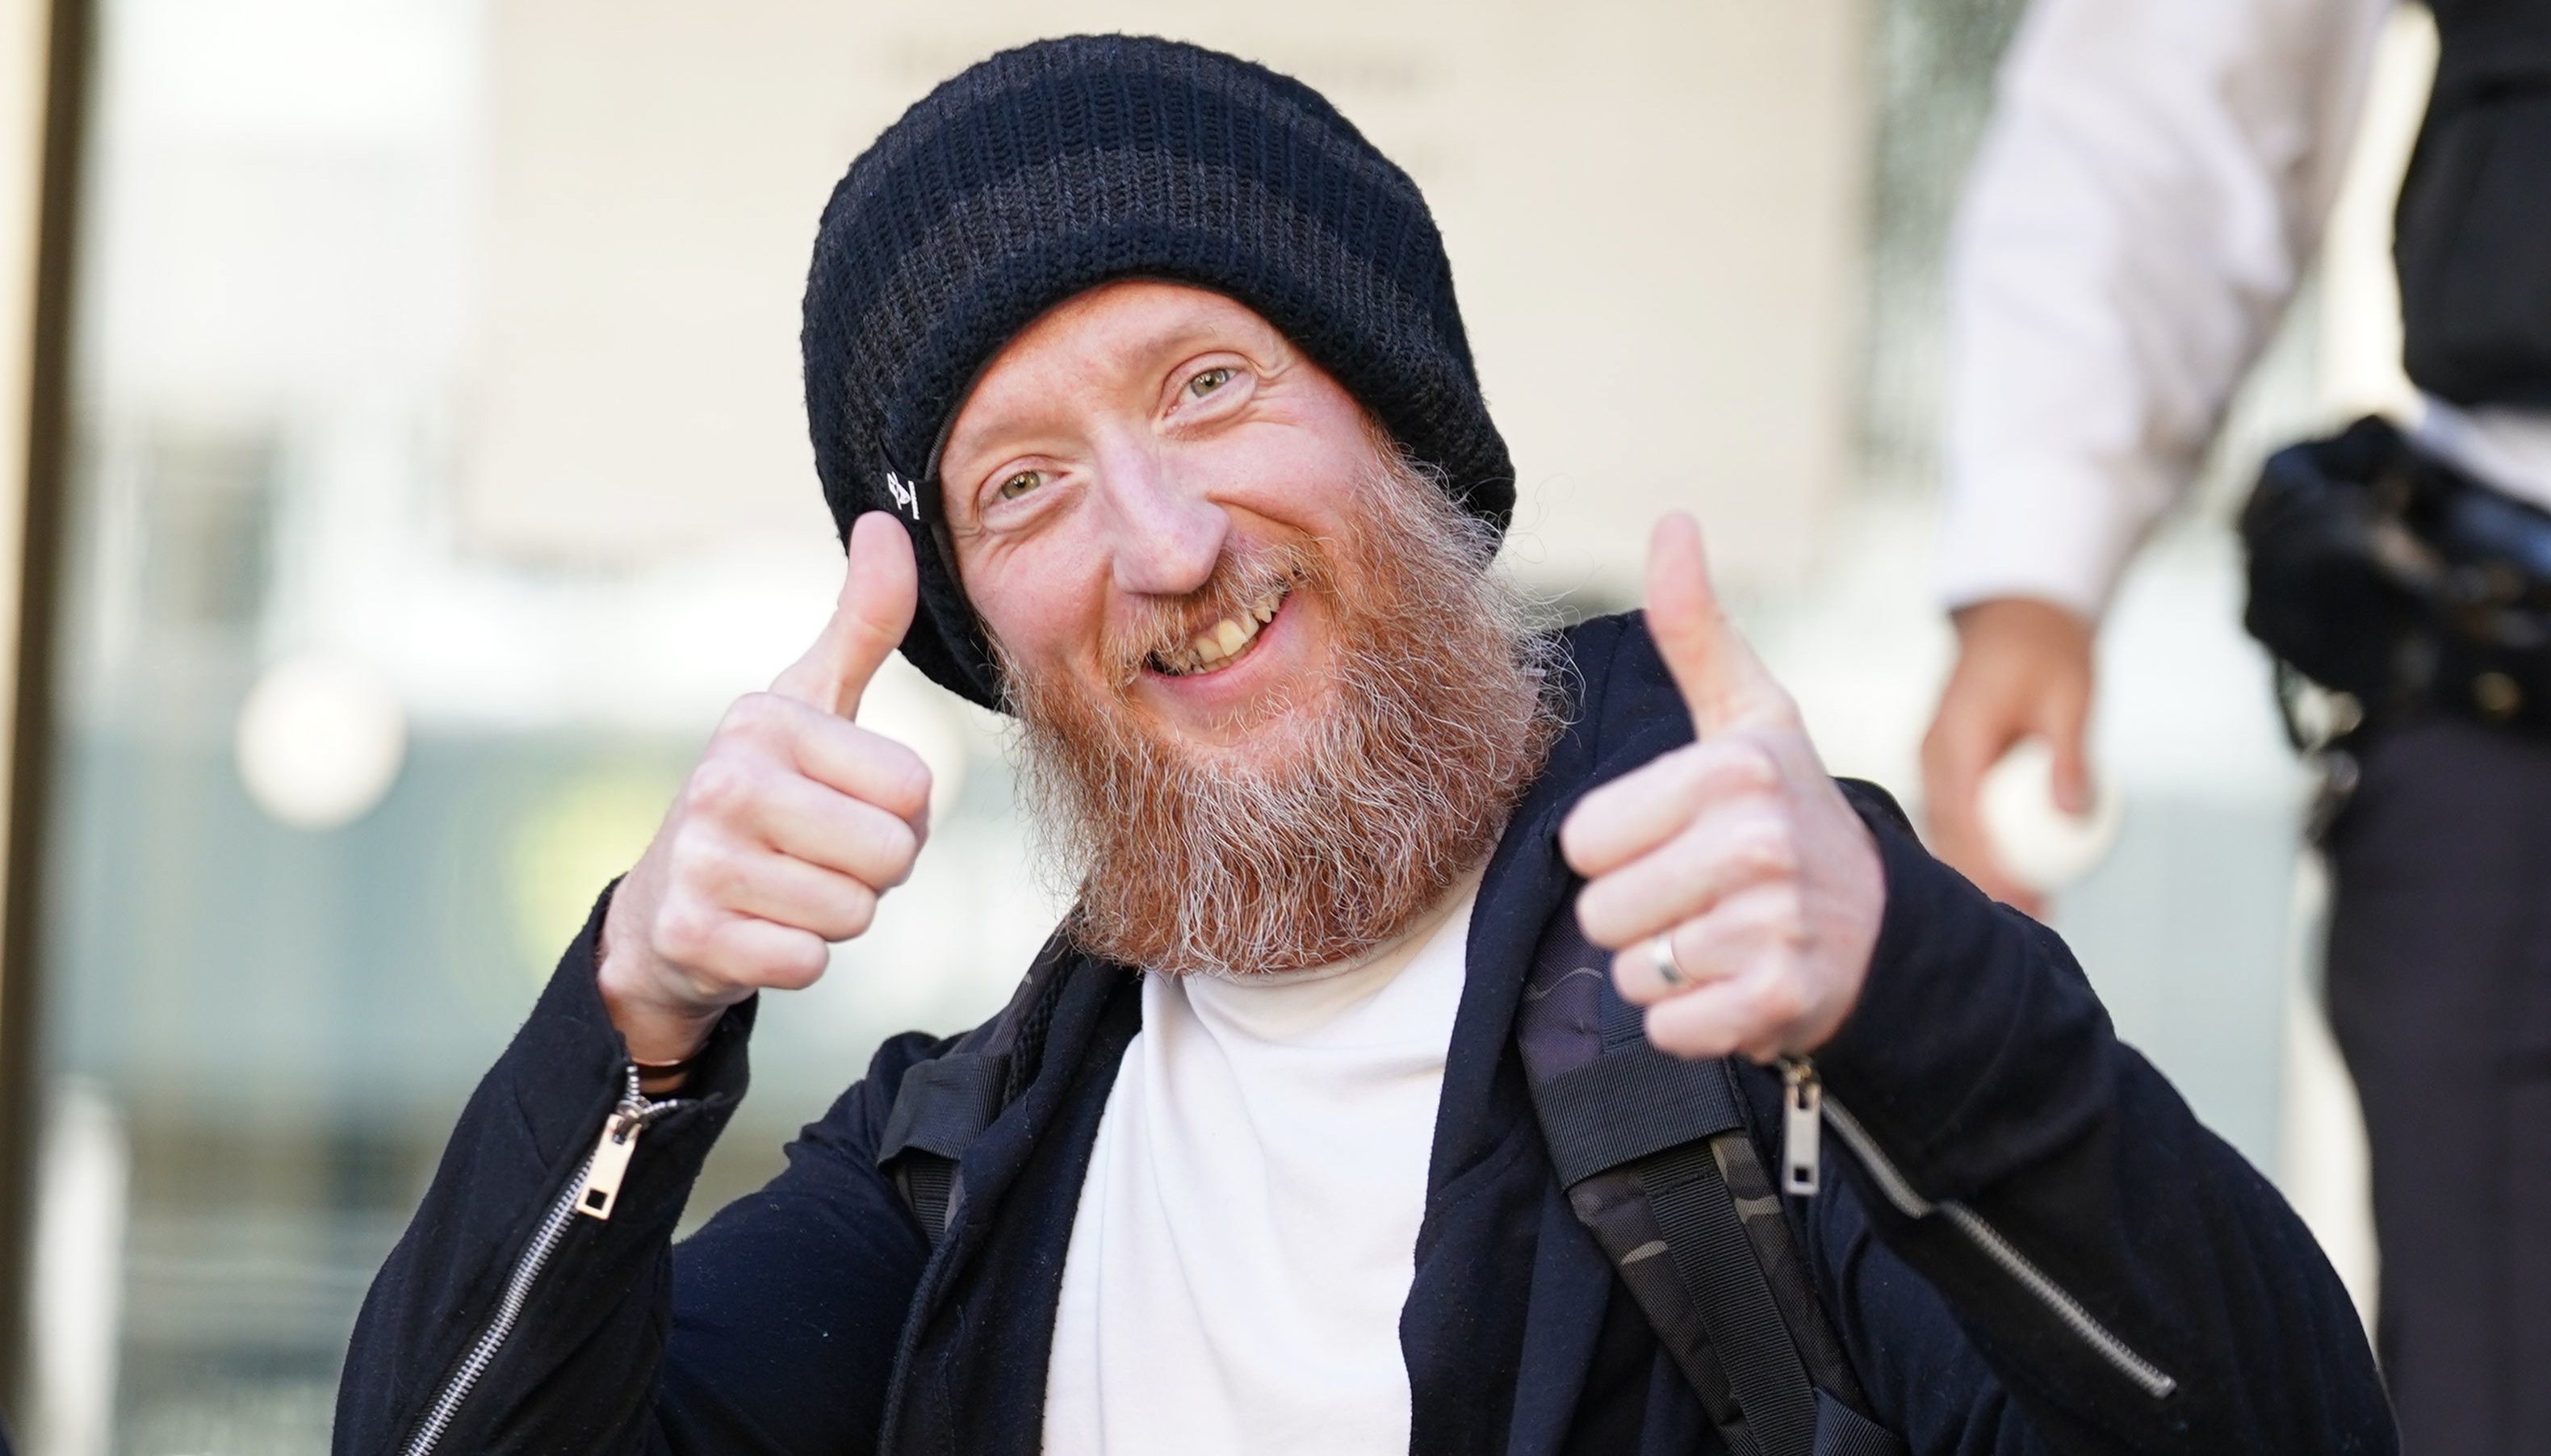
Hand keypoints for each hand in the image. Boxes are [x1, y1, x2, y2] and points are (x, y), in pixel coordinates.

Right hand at [597, 512, 930, 1065]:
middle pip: (894, 855)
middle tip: (818, 855)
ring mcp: (701, 860)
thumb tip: (889, 522)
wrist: (665, 906)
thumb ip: (864, 621)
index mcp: (765, 718)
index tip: (843, 803)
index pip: (916, 789)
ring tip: (784, 888)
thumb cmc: (765, 794)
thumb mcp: (812, 702)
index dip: (900, 813)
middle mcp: (724, 779)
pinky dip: (795, 959)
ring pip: (854, 913)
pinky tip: (756, 931)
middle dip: (874, 870)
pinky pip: (808, 963)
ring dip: (835, 915)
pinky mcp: (692, 935)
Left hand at [1559, 515, 1884, 1061]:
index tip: (1681, 839)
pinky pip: (1668, 1029)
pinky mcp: (1780, 1004)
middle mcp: (1757, 844)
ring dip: (1668, 969)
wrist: (1886, 927)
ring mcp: (1774, 928)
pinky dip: (1694, 1022)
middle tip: (1705, 897)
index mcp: (1731, 770)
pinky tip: (1741, 985)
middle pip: (1599, 912)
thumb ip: (1697, 629)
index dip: (1620, 848)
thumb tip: (1673, 521)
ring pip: (1633, 972)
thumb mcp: (1751, 717)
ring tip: (1726, 938)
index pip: (1582, 840)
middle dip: (1640, 915)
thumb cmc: (1793, 811)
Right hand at [1918, 597, 2094, 917]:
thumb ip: (2070, 755)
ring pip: (1950, 830)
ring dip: (1981, 869)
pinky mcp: (1948, 766)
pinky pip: (1961, 816)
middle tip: (2029, 921)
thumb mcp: (2072, 697)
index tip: (2019, 898)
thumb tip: (2075, 814)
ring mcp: (1936, 761)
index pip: (1964, 815)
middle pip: (1950, 833)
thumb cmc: (2049, 651)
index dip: (1988, 862)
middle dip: (1983, 880)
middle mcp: (1934, 753)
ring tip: (2028, 911)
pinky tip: (2018, 874)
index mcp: (1956, 737)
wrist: (2017, 619)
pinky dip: (1984, 846)